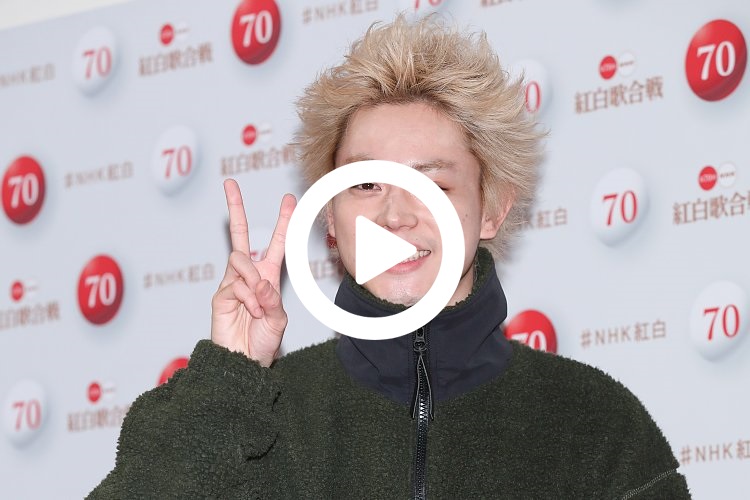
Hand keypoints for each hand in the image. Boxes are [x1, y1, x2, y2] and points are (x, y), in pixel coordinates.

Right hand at [211, 179, 295, 366]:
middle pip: (241, 236)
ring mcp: (232, 283)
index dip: (283, 222)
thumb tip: (260, 282)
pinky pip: (236, 285)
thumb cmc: (263, 341)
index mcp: (268, 277)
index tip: (288, 200)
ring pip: (241, 261)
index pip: (276, 243)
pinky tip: (250, 312)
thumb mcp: (278, 319)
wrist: (243, 362)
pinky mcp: (220, 296)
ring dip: (254, 281)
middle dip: (236, 209)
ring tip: (258, 305)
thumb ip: (272, 300)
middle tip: (230, 184)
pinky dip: (248, 299)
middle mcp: (249, 276)